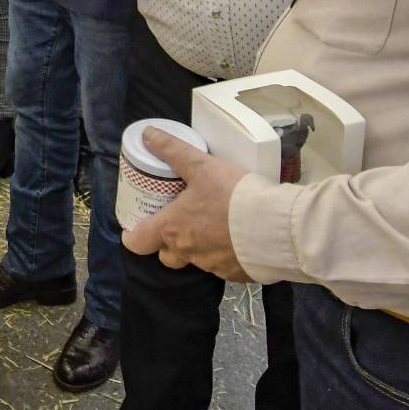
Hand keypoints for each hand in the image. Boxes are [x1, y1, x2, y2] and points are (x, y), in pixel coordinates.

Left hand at [122, 129, 252, 280]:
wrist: (276, 228)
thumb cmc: (233, 196)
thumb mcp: (201, 166)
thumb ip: (173, 151)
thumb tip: (147, 135)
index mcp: (172, 228)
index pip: (138, 242)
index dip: (132, 236)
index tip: (134, 229)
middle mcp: (188, 252)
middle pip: (166, 256)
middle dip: (167, 244)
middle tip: (177, 224)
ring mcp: (212, 266)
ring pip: (195, 260)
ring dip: (198, 247)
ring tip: (213, 226)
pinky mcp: (235, 274)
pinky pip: (222, 266)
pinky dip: (225, 254)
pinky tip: (237, 238)